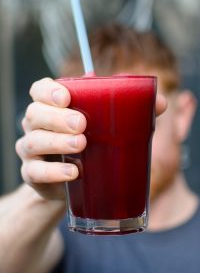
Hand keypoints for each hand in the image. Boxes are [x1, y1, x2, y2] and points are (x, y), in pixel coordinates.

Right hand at [16, 78, 166, 199]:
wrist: (76, 183)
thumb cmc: (92, 146)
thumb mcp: (108, 126)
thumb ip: (130, 110)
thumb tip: (160, 102)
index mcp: (51, 107)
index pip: (39, 90)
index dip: (48, 91)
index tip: (66, 97)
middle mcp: (36, 125)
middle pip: (35, 113)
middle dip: (57, 117)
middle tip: (81, 124)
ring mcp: (31, 150)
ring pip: (33, 141)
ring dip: (56, 142)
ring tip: (80, 145)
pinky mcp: (33, 174)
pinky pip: (36, 172)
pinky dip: (53, 172)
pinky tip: (73, 173)